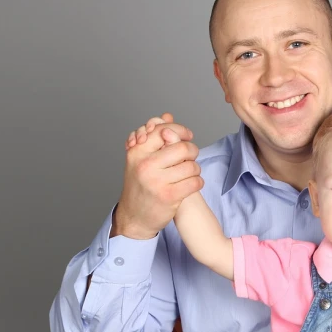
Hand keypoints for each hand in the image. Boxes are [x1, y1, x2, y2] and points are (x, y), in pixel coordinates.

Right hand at [112, 113, 201, 239]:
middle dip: (192, 151)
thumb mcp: (141, 158)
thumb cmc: (140, 185)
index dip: (180, 130)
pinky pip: (195, 182)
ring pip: (191, 166)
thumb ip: (155, 137)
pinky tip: (191, 184)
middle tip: (190, 157)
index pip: (165, 130)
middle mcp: (145, 164)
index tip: (187, 136)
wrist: (134, 216)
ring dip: (195, 170)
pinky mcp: (169, 196)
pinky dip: (197, 182)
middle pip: (182, 148)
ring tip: (189, 173)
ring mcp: (157, 181)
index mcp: (137, 151)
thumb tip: (167, 115)